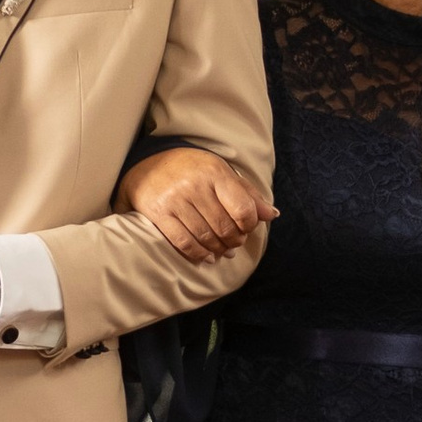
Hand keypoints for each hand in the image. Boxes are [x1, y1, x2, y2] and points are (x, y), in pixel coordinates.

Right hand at [120, 149, 276, 263]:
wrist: (149, 165)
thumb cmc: (193, 170)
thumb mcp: (222, 174)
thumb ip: (248, 195)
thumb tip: (272, 215)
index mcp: (215, 173)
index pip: (243, 208)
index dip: (249, 225)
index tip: (246, 228)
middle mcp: (194, 185)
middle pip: (224, 227)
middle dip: (234, 241)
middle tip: (234, 243)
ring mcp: (175, 200)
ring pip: (205, 237)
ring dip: (218, 250)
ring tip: (222, 251)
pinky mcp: (159, 213)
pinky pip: (184, 242)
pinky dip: (198, 254)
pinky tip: (206, 256)